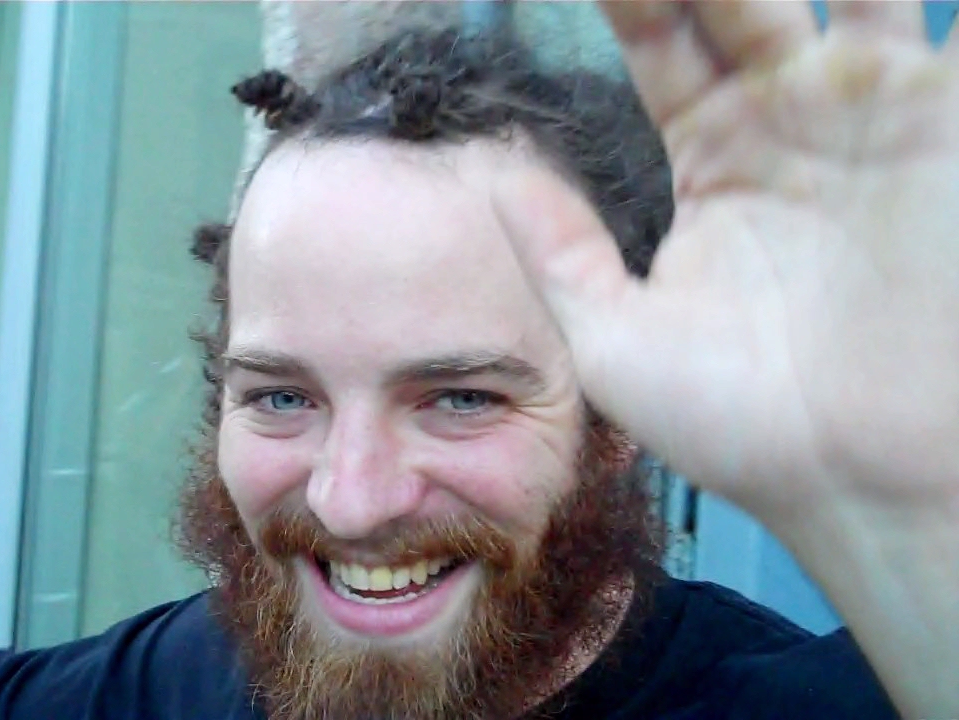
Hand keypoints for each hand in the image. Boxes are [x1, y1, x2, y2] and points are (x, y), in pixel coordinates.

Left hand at [498, 1, 958, 520]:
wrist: (860, 479)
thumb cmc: (738, 423)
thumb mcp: (614, 337)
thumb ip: (555, 245)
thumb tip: (490, 168)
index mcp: (713, 150)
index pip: (656, 35)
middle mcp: (790, 113)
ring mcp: (874, 106)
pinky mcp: (946, 119)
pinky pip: (938, 22)